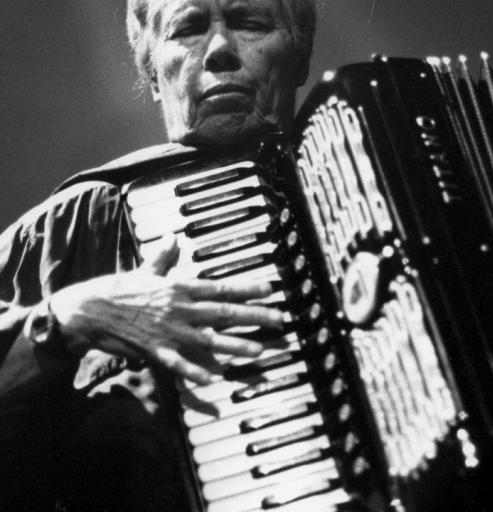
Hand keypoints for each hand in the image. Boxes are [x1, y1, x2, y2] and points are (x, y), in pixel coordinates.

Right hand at [49, 234, 283, 383]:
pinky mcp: (155, 351)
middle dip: (254, 317)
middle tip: (279, 320)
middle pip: (224, 313)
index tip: (271, 289)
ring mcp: (169, 331)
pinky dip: (196, 370)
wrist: (87, 311)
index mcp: (179, 287)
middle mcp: (179, 309)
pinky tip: (214, 378)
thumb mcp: (144, 270)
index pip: (221, 287)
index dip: (247, 288)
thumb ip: (163, 256)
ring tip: (260, 350)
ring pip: (210, 340)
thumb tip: (172, 237)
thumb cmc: (117, 289)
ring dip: (236, 345)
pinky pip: (179, 363)